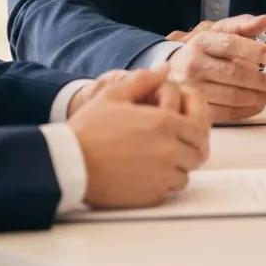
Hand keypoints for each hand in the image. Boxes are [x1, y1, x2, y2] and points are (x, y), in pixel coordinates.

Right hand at [69, 66, 211, 208]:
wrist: (67, 163)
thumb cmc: (88, 128)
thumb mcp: (115, 94)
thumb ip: (145, 79)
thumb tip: (164, 68)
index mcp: (164, 123)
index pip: (199, 128)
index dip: (191, 127)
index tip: (177, 127)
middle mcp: (168, 150)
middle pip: (196, 153)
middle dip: (186, 147)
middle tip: (168, 143)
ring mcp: (160, 176)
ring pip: (184, 174)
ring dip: (176, 166)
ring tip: (156, 158)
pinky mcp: (149, 196)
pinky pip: (167, 190)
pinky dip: (162, 183)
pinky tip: (145, 173)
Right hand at [167, 12, 265, 122]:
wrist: (172, 68)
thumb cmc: (203, 49)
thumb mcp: (219, 31)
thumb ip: (243, 25)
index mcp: (201, 42)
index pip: (230, 44)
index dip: (254, 51)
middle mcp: (193, 64)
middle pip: (233, 73)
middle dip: (261, 80)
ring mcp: (192, 88)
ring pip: (231, 96)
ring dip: (258, 97)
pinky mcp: (196, 107)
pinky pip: (226, 113)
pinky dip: (247, 110)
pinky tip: (260, 104)